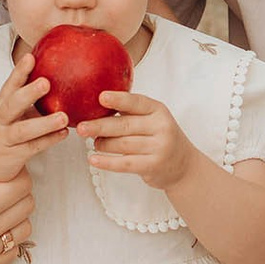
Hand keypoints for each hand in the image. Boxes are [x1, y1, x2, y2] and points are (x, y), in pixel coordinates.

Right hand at [0, 48, 72, 188]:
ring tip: (64, 117)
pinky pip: (32, 147)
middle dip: (28, 93)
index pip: (10, 85)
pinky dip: (49, 140)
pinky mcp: (12, 155)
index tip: (30, 56)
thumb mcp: (11, 112)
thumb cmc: (3, 132)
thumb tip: (57, 76)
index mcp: (1, 104)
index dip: (19, 71)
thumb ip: (28, 98)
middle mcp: (0, 119)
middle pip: (12, 104)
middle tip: (46, 82)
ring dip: (44, 123)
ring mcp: (5, 138)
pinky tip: (64, 134)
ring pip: (23, 130)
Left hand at [78, 91, 199, 187]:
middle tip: (81, 127)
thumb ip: (132, 113)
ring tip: (94, 143)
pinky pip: (124, 163)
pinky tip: (93, 159)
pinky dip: (106, 162)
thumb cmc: (160, 138)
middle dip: (99, 126)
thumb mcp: (153, 120)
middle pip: (124, 125)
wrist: (183, 166)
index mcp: (158, 110)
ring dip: (103, 144)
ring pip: (122, 144)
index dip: (118, 99)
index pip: (137, 102)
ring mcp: (159, 147)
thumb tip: (96, 106)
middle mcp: (161, 127)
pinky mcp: (153, 166)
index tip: (101, 97)